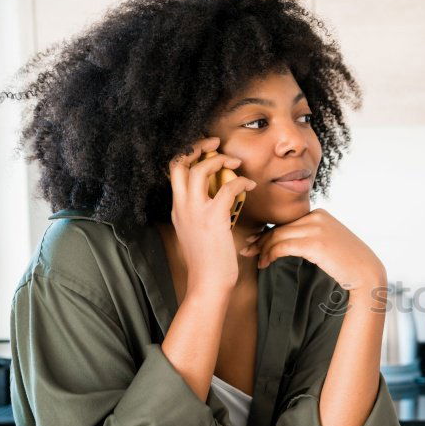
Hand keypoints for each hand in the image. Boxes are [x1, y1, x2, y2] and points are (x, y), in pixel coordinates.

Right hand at [166, 136, 256, 293]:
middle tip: (216, 143)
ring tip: (236, 162)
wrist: (209, 283)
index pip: (174, 171)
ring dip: (219, 160)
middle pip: (178, 163)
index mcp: (177, 208)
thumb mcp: (197, 233)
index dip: (188, 154)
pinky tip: (250, 185)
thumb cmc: (209, 261)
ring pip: (199, 170)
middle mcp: (182, 207)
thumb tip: (217, 199)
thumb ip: (201, 214)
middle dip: (197, 146)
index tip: (206, 149)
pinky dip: (241, 182)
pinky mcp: (213, 218)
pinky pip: (227, 188)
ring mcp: (195, 212)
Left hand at [239, 208, 385, 291]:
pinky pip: (282, 246)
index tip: (257, 242)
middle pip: (280, 227)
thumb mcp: (331, 241)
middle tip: (247, 249)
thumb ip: (312, 236)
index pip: (287, 222)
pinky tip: (265, 263)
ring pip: (278, 236)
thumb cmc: (349, 263)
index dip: (269, 232)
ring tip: (256, 261)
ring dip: (263, 249)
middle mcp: (317, 217)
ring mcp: (316, 229)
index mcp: (320, 214)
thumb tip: (292, 242)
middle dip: (261, 239)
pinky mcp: (314, 244)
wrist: (366, 273)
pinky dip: (270, 255)